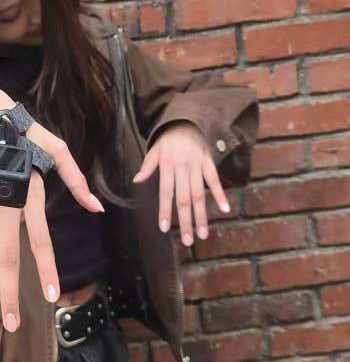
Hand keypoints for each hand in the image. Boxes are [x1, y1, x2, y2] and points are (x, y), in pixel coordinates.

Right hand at [0, 87, 104, 330]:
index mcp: (29, 195)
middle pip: (9, 256)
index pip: (41, 240)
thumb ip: (75, 179)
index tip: (53, 298)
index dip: (47, 270)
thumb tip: (97, 207)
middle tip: (11, 324)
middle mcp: (5, 204)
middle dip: (10, 293)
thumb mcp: (54, 148)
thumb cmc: (22, 134)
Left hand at [132, 121, 230, 245]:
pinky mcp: (209, 163)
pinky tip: (225, 210)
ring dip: (202, 215)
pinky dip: (220, 194)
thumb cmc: (168, 140)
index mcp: (167, 166)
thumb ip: (147, 166)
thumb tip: (136, 180)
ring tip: (202, 234)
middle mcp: (183, 167)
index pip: (166, 193)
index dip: (165, 211)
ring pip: (199, 194)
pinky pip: (215, 180)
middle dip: (185, 221)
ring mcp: (197, 165)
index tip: (164, 228)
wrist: (186, 121)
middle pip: (184, 198)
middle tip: (187, 241)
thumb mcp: (154, 150)